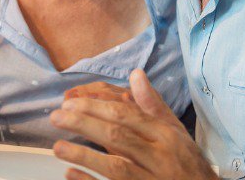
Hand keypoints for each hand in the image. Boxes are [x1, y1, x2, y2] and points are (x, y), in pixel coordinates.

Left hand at [50, 69, 215, 179]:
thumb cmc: (187, 162)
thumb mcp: (175, 130)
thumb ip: (153, 105)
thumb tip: (135, 75)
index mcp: (166, 135)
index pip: (127, 115)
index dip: (96, 107)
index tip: (70, 101)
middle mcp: (159, 157)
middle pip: (118, 136)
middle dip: (84, 124)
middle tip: (57, 117)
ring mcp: (150, 179)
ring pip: (116, 166)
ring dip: (84, 155)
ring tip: (58, 147)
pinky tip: (71, 173)